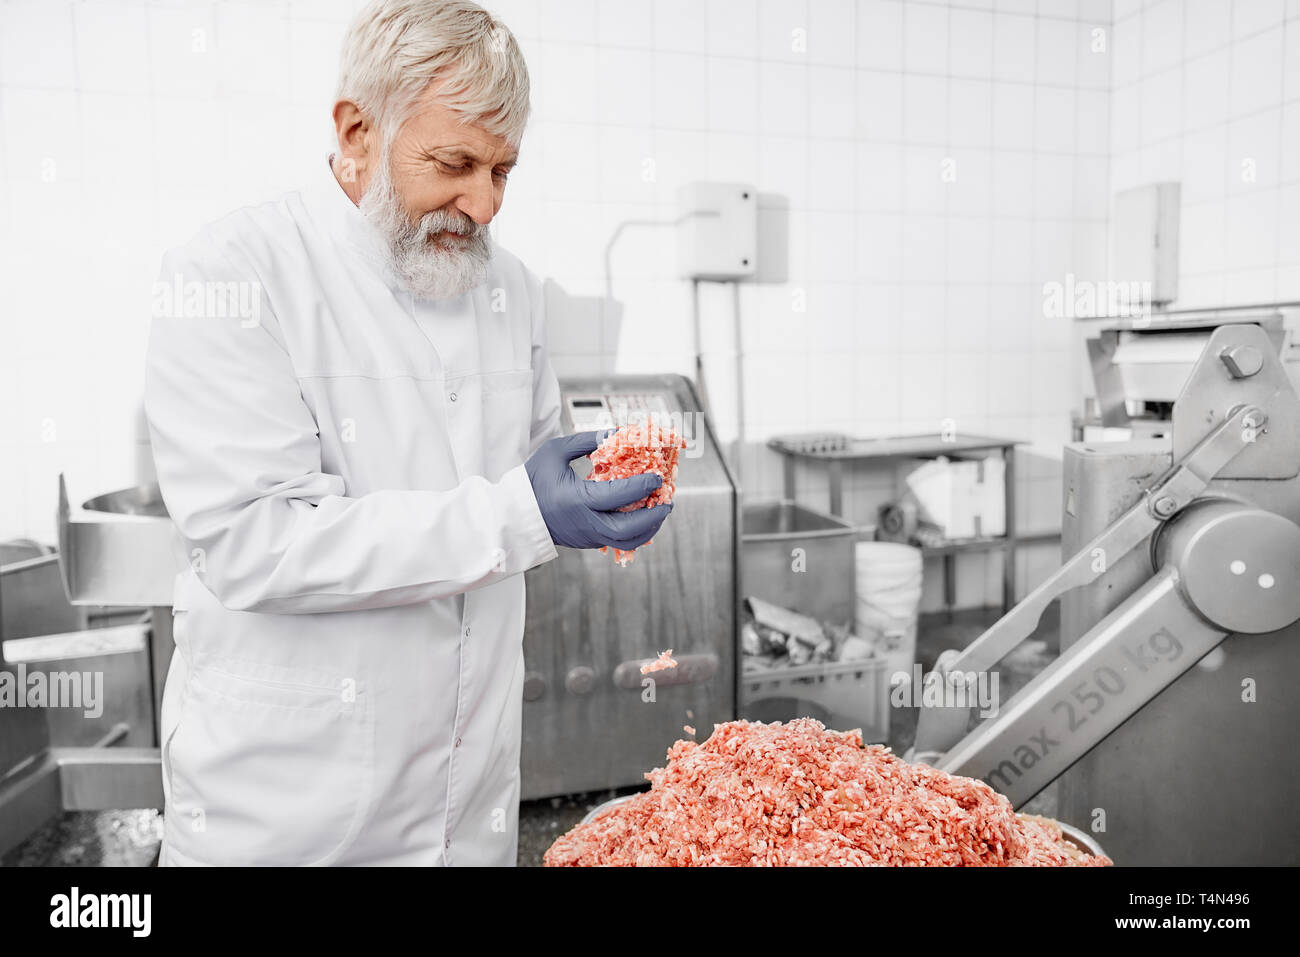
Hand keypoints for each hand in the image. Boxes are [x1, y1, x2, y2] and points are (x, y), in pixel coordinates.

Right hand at [525, 431, 672, 549]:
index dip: (642, 485)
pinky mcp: (588, 542)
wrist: (514, 514)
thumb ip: (586, 441)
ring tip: (659, 511)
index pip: (619, 496)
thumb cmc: (532, 480)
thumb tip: (615, 434)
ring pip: (627, 541)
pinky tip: (643, 517)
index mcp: (577, 500)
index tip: (657, 476)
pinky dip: (635, 532)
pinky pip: (618, 541)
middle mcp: (585, 523)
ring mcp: (587, 536)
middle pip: (629, 529)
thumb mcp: (555, 452)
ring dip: (648, 528)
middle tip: (667, 501)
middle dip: (654, 516)